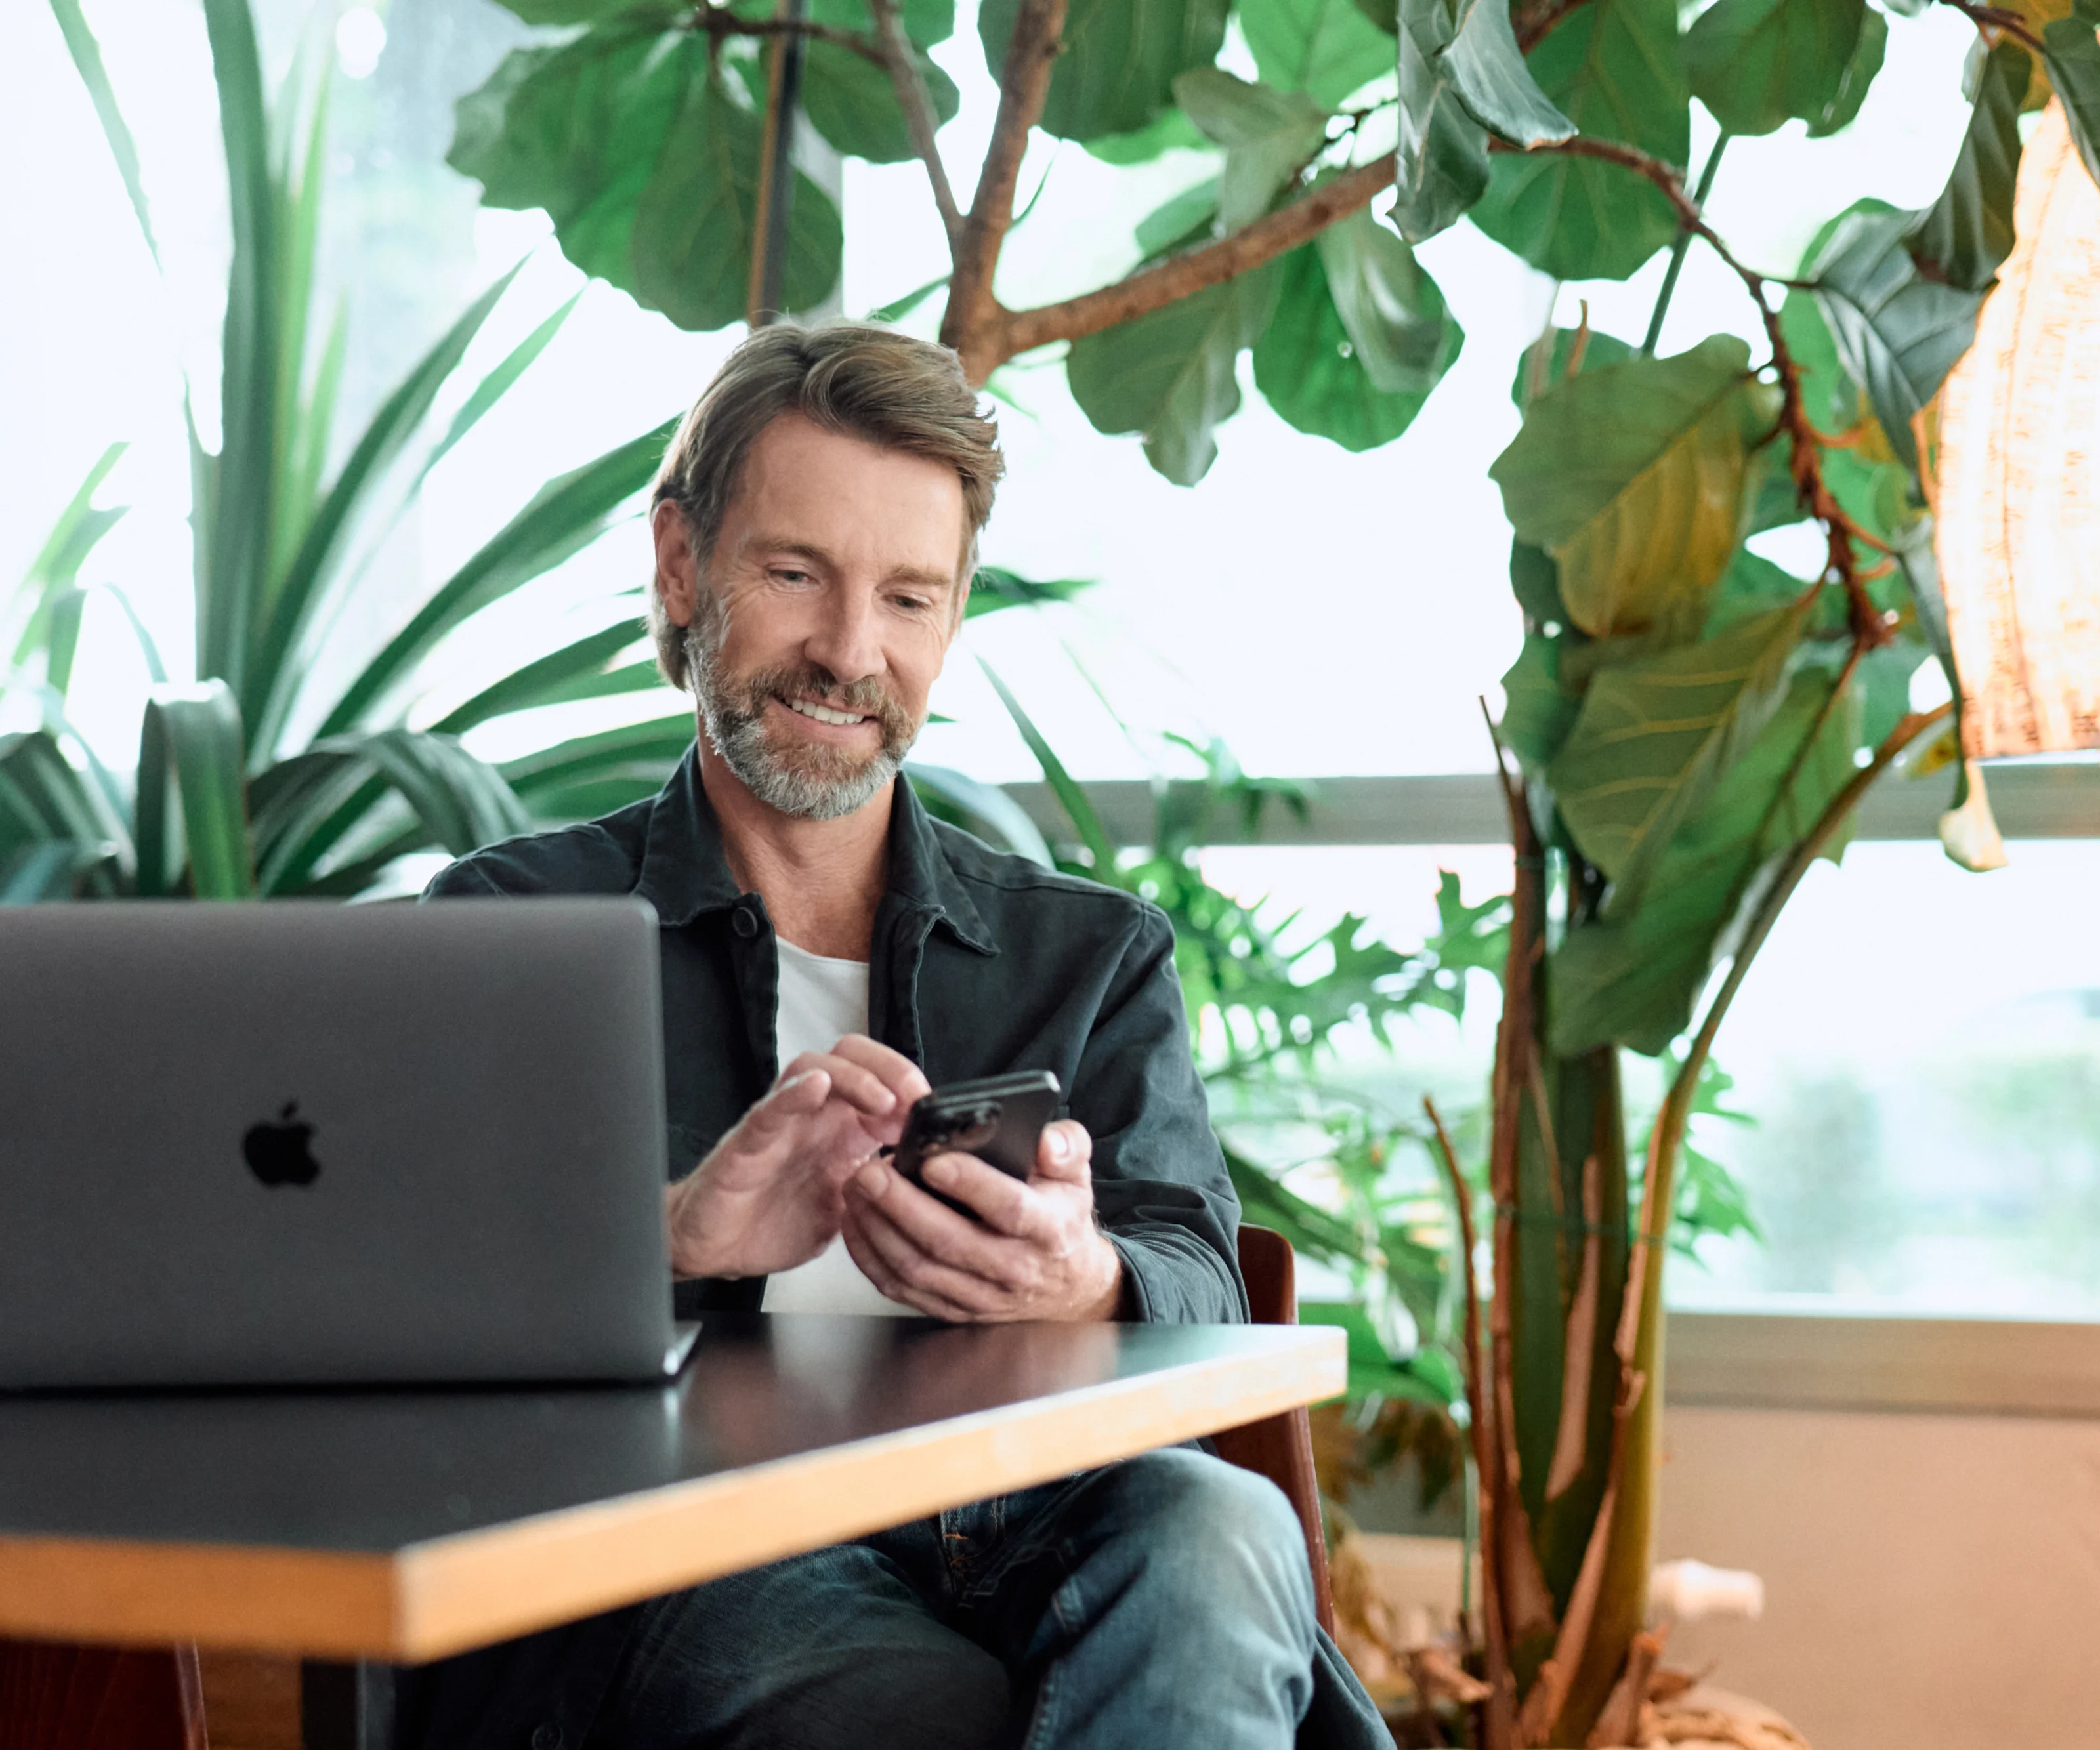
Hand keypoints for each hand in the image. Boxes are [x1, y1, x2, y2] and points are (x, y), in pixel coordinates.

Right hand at [665, 1036, 930, 1279]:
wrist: (717, 1248)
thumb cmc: (775, 1222)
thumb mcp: (847, 1211)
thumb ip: (882, 1190)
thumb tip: (930, 1185)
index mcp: (840, 1130)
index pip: (881, 1081)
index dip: (911, 1090)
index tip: (935, 1115)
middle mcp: (812, 1117)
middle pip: (851, 1057)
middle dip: (889, 1068)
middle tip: (914, 1098)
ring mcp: (779, 1125)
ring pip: (813, 1068)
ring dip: (854, 1077)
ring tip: (881, 1098)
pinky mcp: (746, 1144)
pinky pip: (769, 1110)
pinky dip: (793, 1094)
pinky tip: (815, 1086)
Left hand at [839, 1119, 1123, 1322]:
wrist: (1067, 1285)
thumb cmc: (1061, 1217)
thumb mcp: (1076, 1175)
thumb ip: (1067, 1146)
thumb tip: (1047, 1141)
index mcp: (1047, 1229)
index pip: (1008, 1207)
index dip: (970, 1184)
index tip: (934, 1160)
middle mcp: (1012, 1267)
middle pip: (948, 1241)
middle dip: (901, 1205)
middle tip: (869, 1172)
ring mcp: (980, 1295)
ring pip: (918, 1268)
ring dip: (878, 1229)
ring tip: (855, 1190)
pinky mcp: (952, 1309)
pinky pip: (902, 1289)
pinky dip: (871, 1258)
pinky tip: (856, 1224)